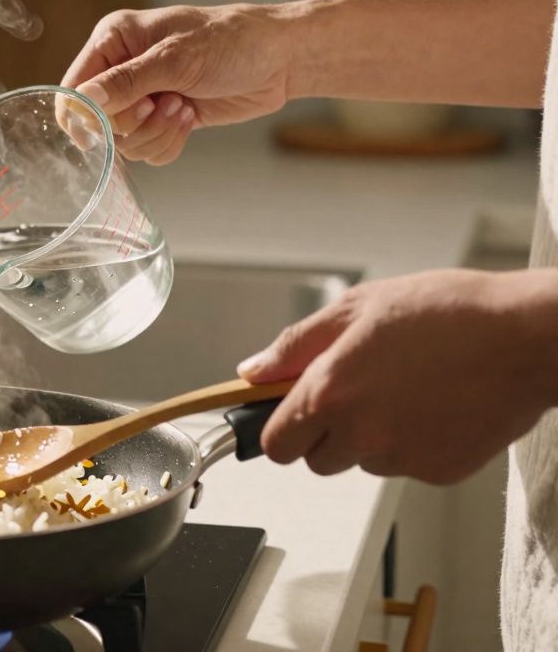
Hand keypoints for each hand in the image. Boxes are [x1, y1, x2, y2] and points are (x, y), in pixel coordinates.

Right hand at [58, 3, 295, 164]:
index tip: (105, 129)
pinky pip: (148, 151)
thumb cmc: (230, 41)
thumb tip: (85, 102)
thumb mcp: (174, 59)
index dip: (84, 115)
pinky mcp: (162, 120)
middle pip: (99, 123)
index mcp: (113, 41)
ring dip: (156, 134)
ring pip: (125, 143)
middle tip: (160, 104)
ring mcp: (142, 97)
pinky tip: (189, 117)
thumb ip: (126, 82)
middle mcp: (122, 69)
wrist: (278, 60)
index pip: (74, 88)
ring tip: (183, 108)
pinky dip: (168, 143)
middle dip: (134, 124)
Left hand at [237, 269, 557, 484]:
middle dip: (326, 433)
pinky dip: (413, 443)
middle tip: (358, 391)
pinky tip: (436, 405)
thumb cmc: (448, 312)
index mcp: (329, 393)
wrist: (527, 338)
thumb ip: (296, 345)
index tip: (292, 412)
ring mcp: (401, 459)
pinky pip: (407, 466)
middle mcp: (360, 434)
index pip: (275, 444)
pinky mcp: (438, 472)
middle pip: (316, 460)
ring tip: (407, 388)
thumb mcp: (358, 307)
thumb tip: (254, 371)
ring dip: (371, 437)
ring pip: (363, 462)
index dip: (281, 427)